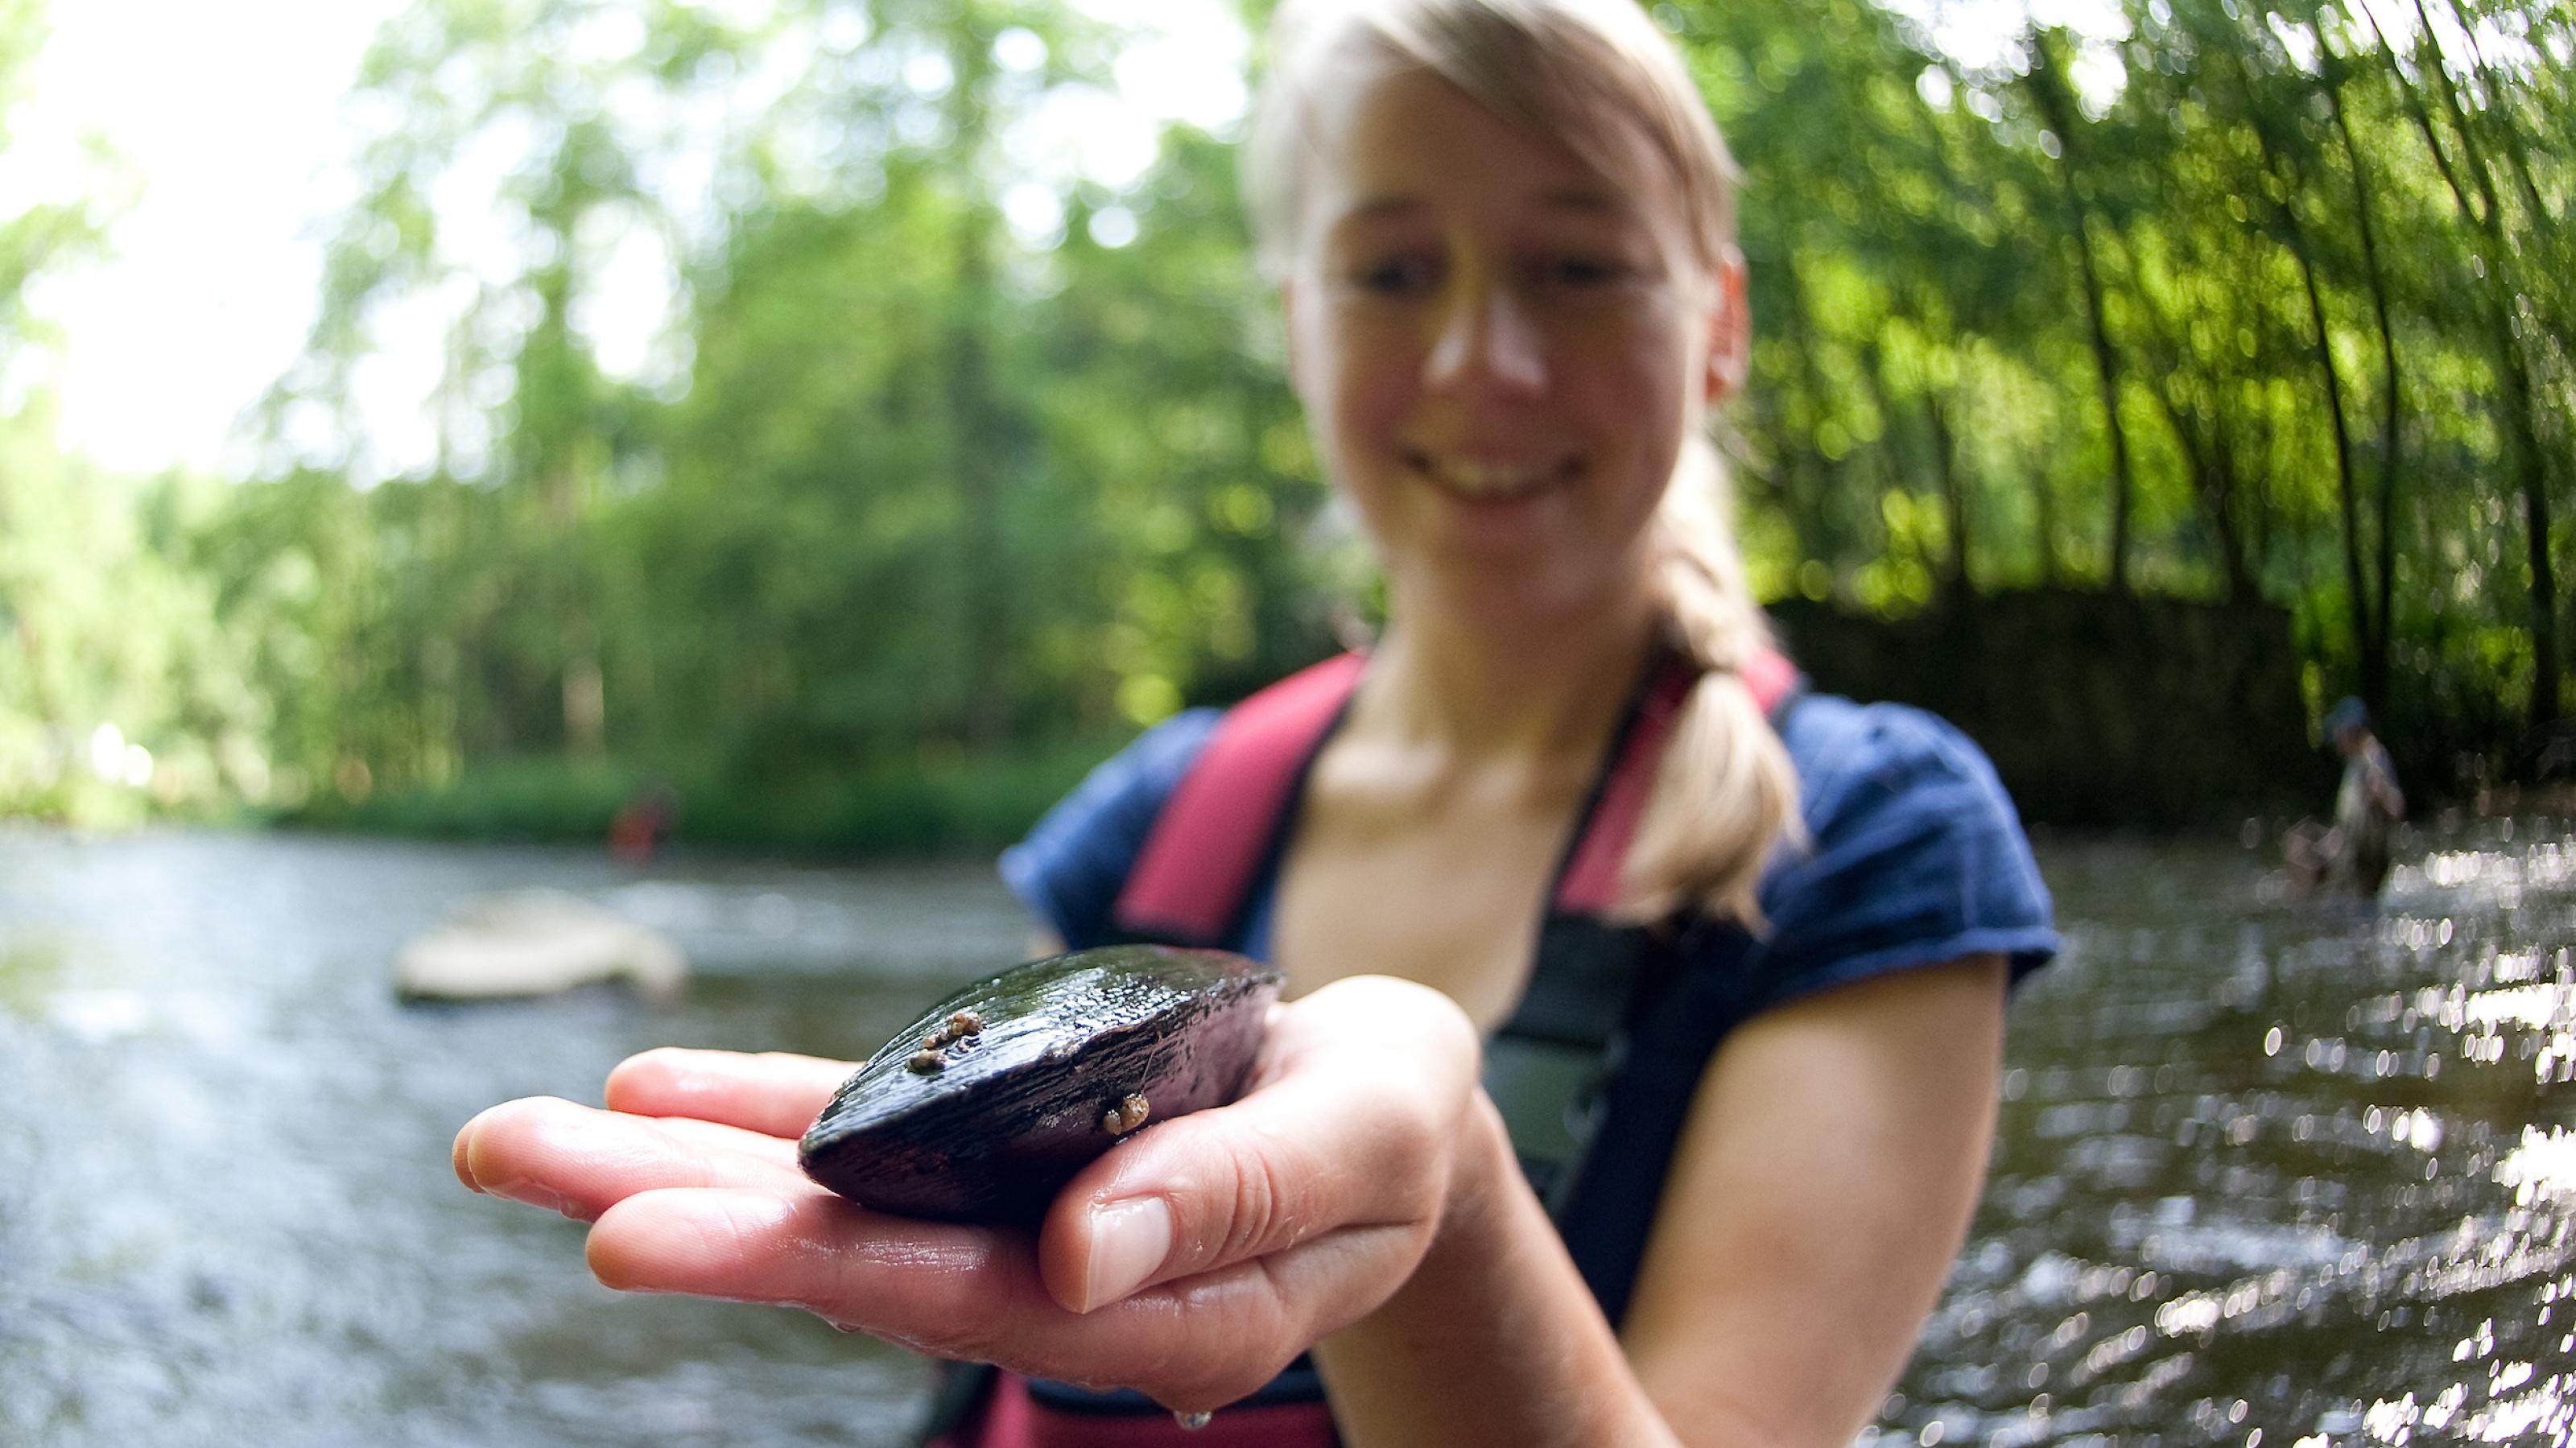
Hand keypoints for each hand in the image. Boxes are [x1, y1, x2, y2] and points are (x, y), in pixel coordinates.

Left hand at [451, 975, 1482, 1412]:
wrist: (1387, 1102)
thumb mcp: (1369, 1140)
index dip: (811, 1261)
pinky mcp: (991, 1155)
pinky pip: (863, 1133)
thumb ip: (1238, 1196)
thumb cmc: (1393, 1124)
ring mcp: (1012, 1224)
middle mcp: (1059, 1287)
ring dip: (673, 1166)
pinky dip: (758, 1111)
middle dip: (683, 1213)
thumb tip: (1078, 1250)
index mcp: (1161, 1313)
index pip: (967, 1296)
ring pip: (831, 1199)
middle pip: (855, 1258)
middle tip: (514, 1160)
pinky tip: (649, 1089)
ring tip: (511, 1137)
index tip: (655, 1229)